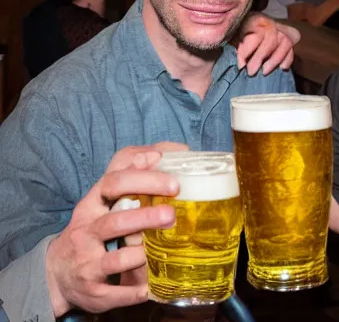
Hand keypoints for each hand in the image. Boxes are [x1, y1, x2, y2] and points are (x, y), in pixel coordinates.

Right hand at [46, 142, 186, 316]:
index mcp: (92, 204)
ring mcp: (86, 262)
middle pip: (115, 221)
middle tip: (172, 214)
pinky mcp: (90, 290)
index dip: (143, 180)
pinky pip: (115, 293)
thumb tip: (162, 152)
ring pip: (115, 259)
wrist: (57, 272)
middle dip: (145, 217)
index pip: (114, 183)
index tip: (173, 182)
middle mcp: (86, 231)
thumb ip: (130, 178)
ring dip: (141, 256)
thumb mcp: (104, 201)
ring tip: (162, 252)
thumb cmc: (93, 228)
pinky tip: (150, 288)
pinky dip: (133, 292)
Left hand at [236, 13, 299, 75]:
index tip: (241, 65)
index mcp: (254, 19)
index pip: (254, 34)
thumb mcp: (234, 37)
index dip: (247, 50)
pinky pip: (292, 47)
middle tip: (251, 72)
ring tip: (264, 72)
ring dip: (275, 59)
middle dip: (260, 57)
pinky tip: (282, 68)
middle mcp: (269, 22)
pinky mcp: (290, 36)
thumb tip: (241, 65)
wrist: (250, 26)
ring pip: (285, 42)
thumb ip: (237, 47)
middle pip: (270, 38)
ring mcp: (281, 28)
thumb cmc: (240, 33)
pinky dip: (288, 59)